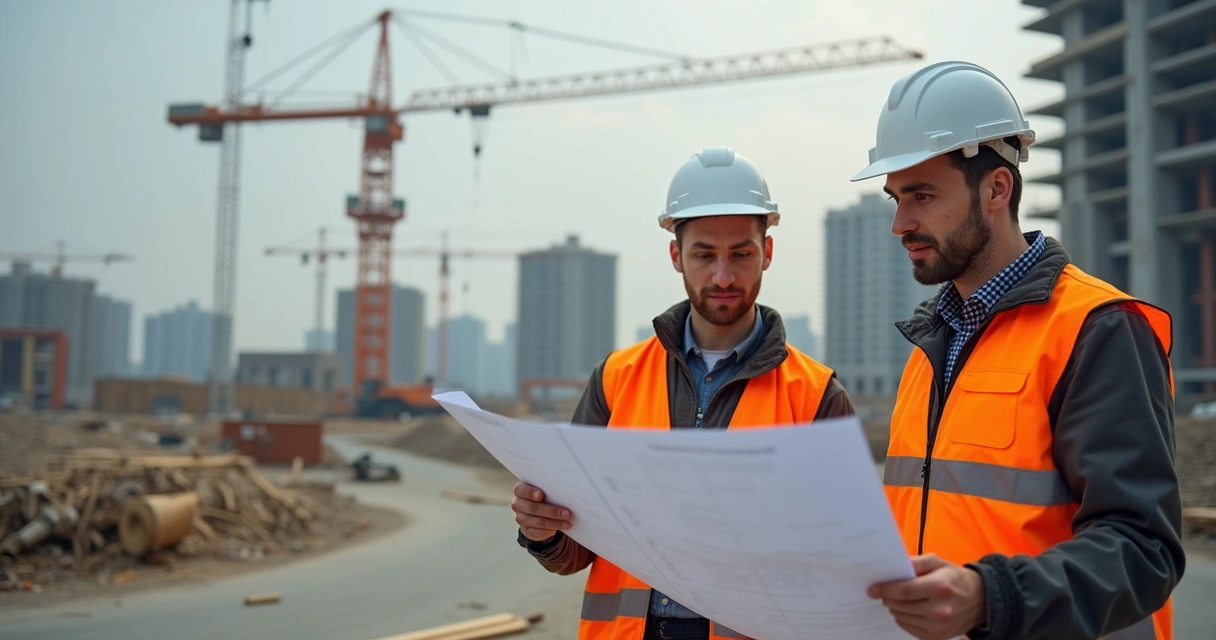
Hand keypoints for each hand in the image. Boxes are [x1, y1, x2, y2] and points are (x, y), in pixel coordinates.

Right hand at [511, 482, 572, 541]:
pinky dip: (547, 532)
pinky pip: (536, 533)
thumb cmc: (546, 496)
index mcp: (520, 490)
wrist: (541, 512)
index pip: (521, 490)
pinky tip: (556, 531)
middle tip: (567, 513)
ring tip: (567, 524)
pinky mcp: (526, 531)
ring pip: (537, 522)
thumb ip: (551, 488)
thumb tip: (567, 489)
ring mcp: (521, 519)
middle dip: (551, 511)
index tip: (541, 495)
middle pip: (533, 508)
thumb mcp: (547, 490)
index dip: (530, 492)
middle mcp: (518, 504)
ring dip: (554, 523)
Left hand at [868, 554, 986, 639]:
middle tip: (884, 593)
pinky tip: (909, 610)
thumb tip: (894, 569)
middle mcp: (940, 610)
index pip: (904, 591)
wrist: (981, 601)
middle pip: (900, 606)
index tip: (872, 589)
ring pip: (902, 618)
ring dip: (895, 609)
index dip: (885, 590)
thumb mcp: (938, 562)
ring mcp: (939, 627)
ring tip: (899, 600)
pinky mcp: (937, 637)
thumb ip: (916, 563)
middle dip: (888, 598)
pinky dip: (904, 619)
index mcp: (940, 587)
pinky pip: (909, 629)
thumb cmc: (955, 578)